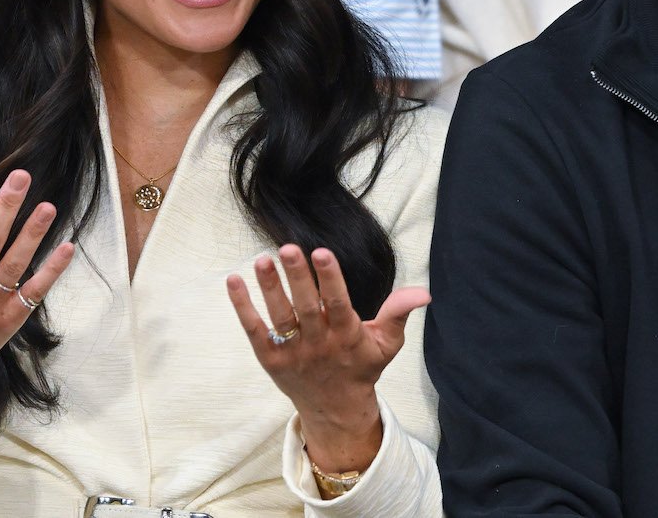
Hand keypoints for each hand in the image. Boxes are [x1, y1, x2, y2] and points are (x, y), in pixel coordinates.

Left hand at [227, 244, 429, 473]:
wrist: (335, 409)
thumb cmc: (362, 367)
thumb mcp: (387, 343)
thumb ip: (399, 313)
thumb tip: (423, 292)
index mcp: (347, 337)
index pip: (338, 304)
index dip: (330, 278)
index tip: (322, 252)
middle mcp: (318, 344)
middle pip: (306, 307)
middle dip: (297, 277)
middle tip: (287, 248)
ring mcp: (292, 352)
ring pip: (279, 317)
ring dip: (269, 288)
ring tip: (262, 260)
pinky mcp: (270, 358)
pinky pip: (254, 330)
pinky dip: (242, 306)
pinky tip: (234, 281)